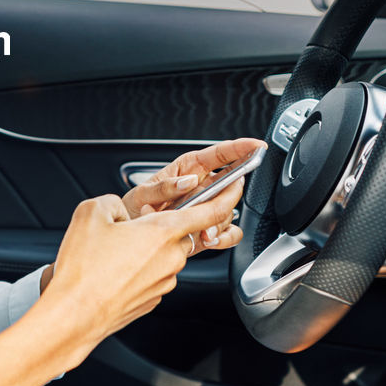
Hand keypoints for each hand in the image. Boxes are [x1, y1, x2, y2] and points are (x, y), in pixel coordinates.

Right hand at [42, 183, 244, 365]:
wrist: (74, 315)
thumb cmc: (84, 270)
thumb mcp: (91, 213)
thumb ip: (113, 201)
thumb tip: (119, 209)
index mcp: (164, 231)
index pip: (213, 210)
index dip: (229, 194)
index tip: (237, 184)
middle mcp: (172, 257)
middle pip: (183, 231)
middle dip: (165, 224)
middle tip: (134, 223)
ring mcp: (165, 281)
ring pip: (165, 253)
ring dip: (148, 247)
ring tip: (113, 251)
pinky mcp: (154, 299)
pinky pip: (154, 274)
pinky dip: (139, 268)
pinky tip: (113, 270)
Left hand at [120, 137, 262, 254]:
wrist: (129, 236)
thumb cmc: (133, 208)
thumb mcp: (141, 194)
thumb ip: (163, 187)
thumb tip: (187, 181)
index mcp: (187, 170)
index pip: (218, 154)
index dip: (239, 148)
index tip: (256, 145)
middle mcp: (201, 187)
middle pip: (230, 184)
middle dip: (230, 194)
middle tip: (221, 202)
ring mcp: (205, 208)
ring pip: (229, 210)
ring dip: (219, 221)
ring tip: (202, 230)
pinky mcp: (206, 228)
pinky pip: (227, 233)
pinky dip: (222, 238)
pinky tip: (207, 240)